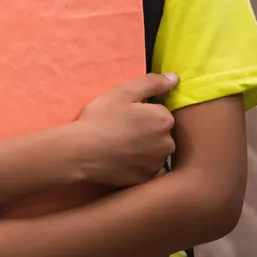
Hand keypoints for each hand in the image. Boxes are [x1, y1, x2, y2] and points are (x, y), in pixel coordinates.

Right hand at [71, 73, 179, 187]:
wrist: (81, 152)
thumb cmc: (101, 118)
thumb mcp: (123, 92)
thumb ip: (152, 83)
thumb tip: (175, 78)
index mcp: (164, 120)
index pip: (161, 113)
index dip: (144, 113)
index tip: (126, 116)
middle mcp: (167, 143)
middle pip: (161, 134)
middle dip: (147, 132)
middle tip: (122, 131)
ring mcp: (157, 164)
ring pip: (155, 152)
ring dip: (144, 149)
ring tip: (120, 147)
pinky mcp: (146, 179)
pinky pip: (146, 169)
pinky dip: (137, 164)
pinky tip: (120, 160)